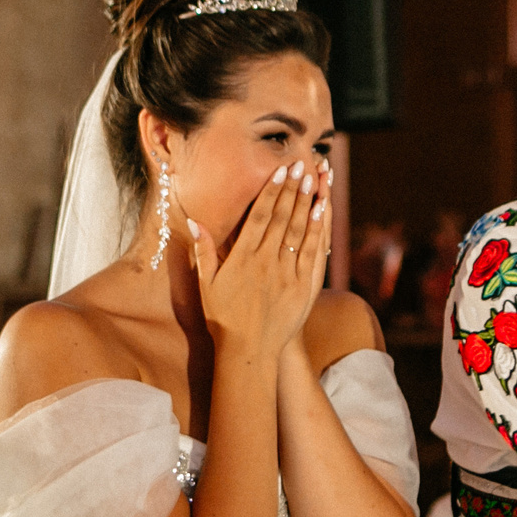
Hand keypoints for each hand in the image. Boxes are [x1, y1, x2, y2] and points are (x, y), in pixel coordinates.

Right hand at [191, 159, 328, 359]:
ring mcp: (287, 274)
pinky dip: (318, 230)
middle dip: (293, 189)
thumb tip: (194, 221)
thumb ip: (203, 251)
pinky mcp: (304, 287)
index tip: (280, 171)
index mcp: (243, 258)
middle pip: (282, 217)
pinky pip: (312, 253)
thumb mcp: (206, 284)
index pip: (260, 216)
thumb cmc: (223, 319)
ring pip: (300, 230)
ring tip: (315, 178)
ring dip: (308, 202)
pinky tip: (322, 211)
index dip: (272, 191)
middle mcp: (266, 261)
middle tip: (301, 165)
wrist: (248, 352)